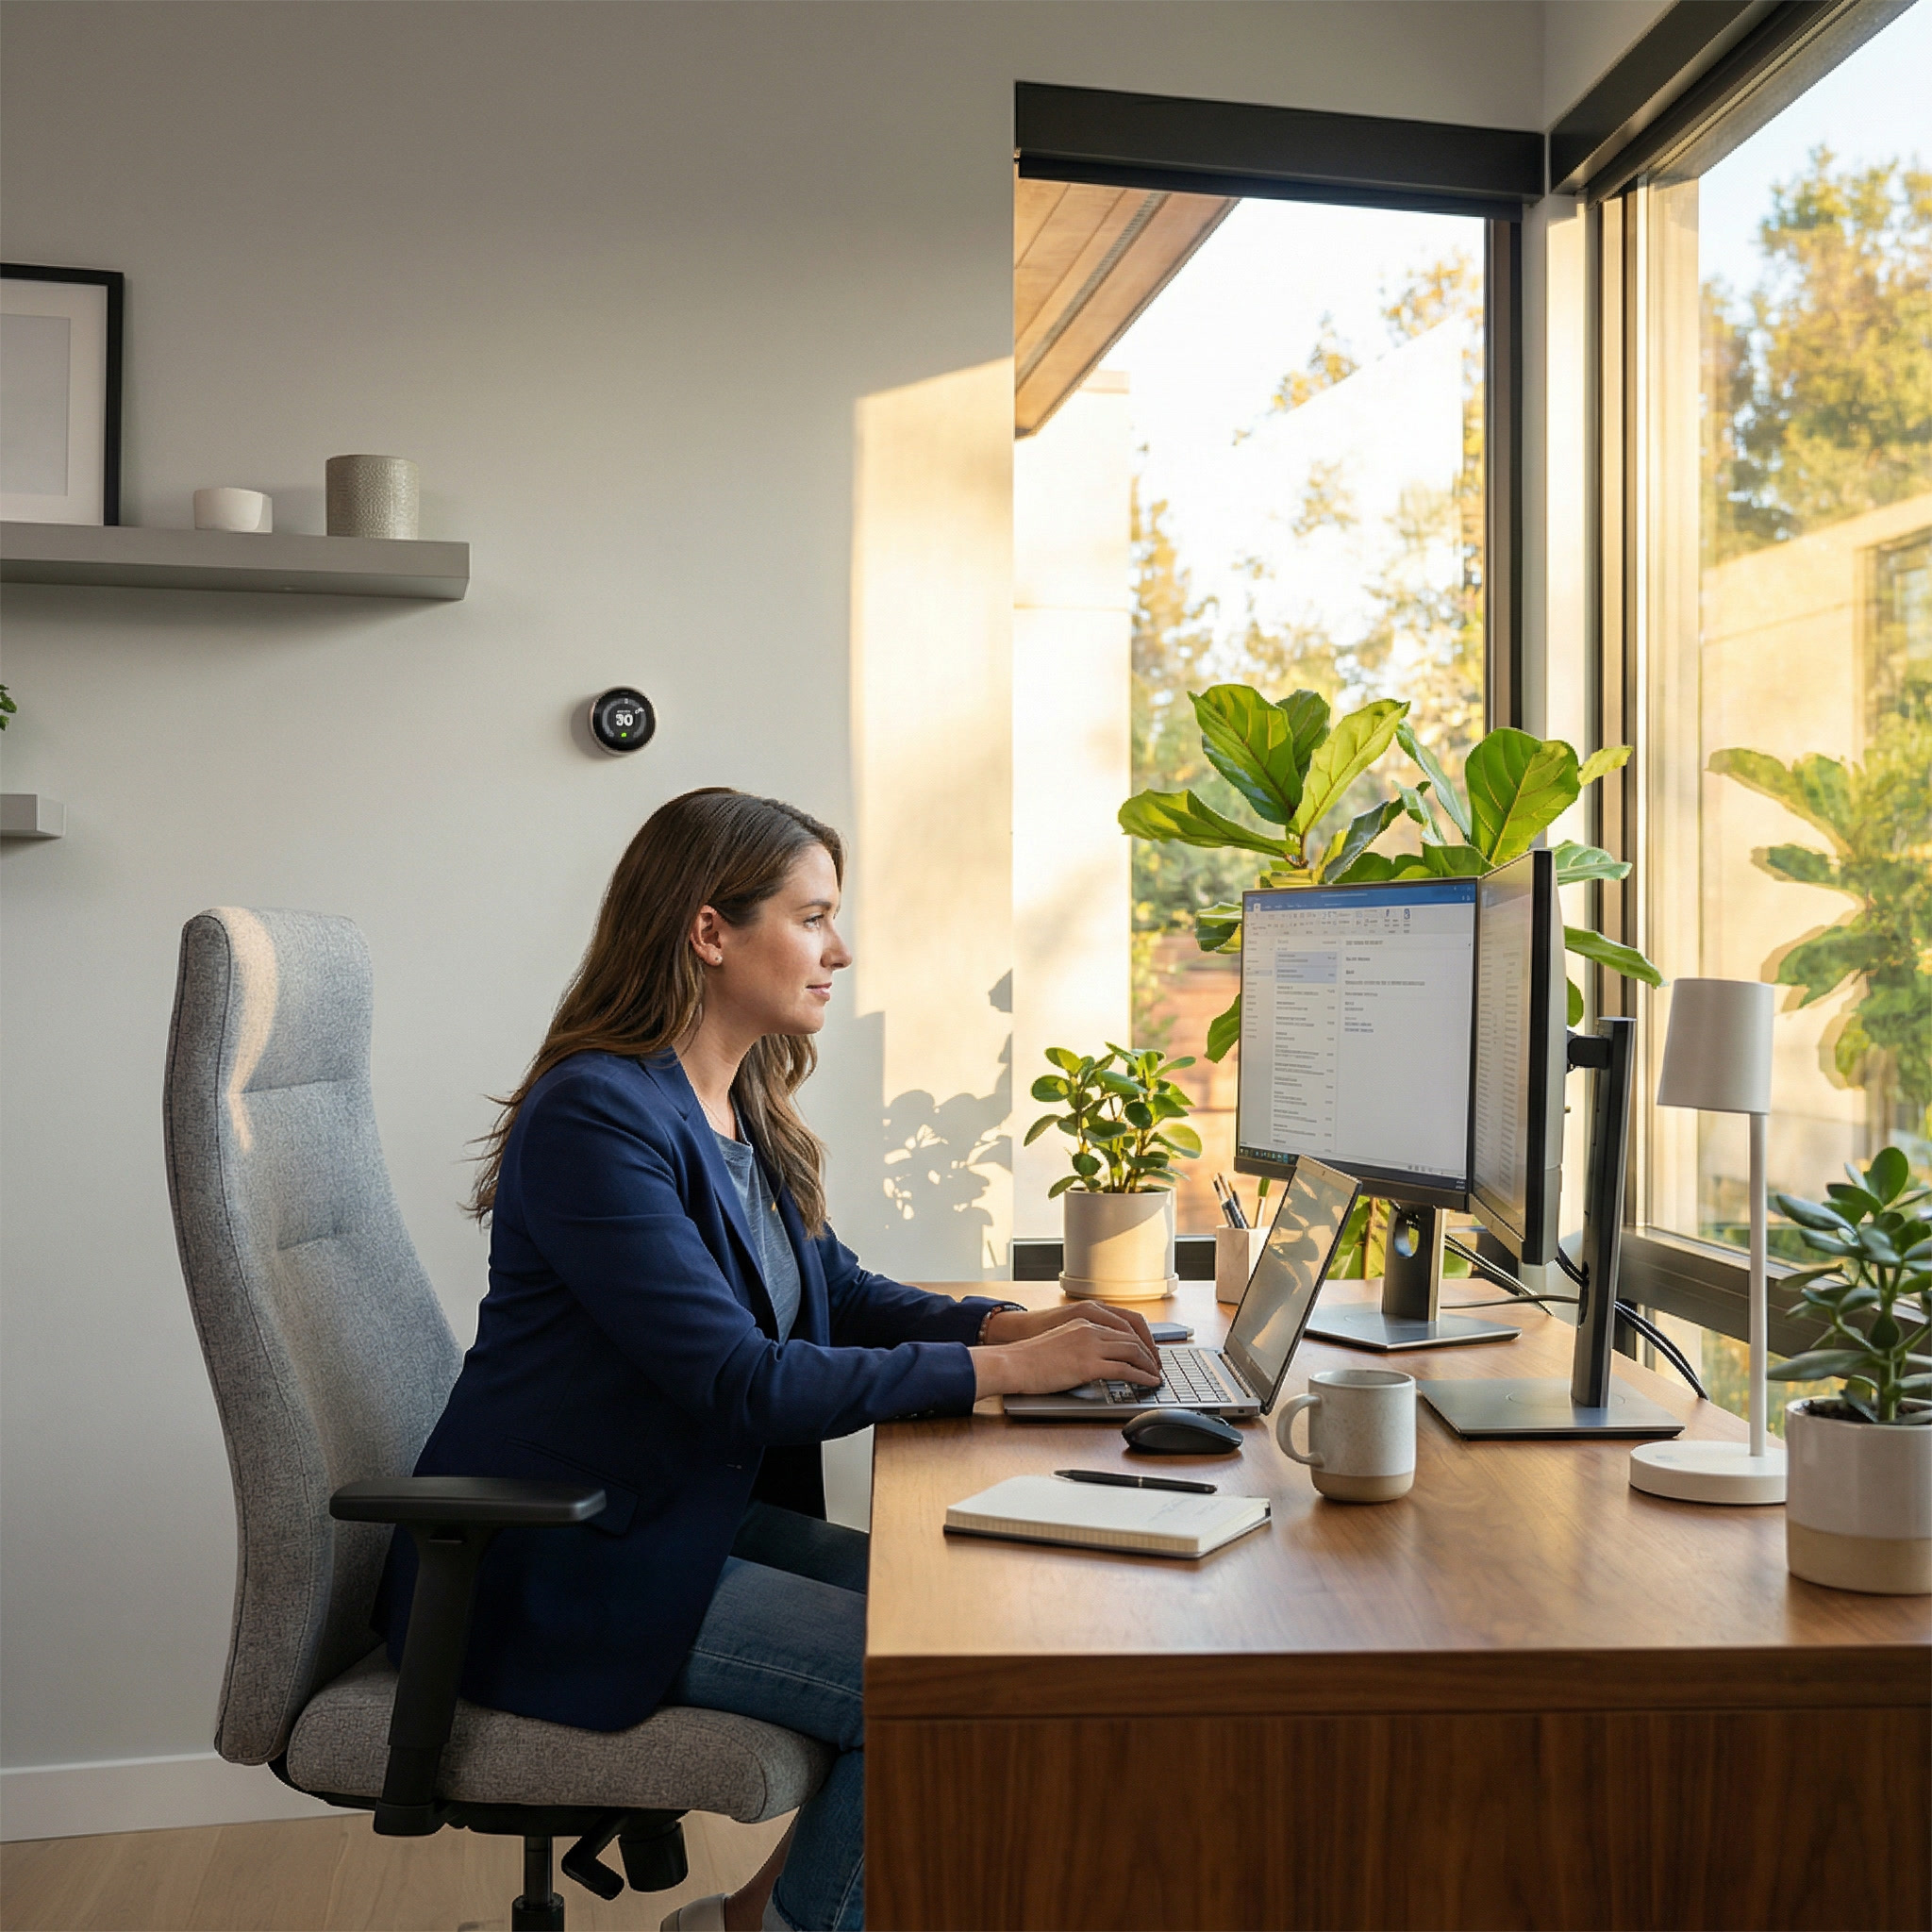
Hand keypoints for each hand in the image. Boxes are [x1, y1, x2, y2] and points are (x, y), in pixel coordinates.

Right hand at [973, 1307, 1161, 1399]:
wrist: (1014, 1362)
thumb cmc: (1031, 1357)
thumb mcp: (1061, 1340)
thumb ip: (1081, 1342)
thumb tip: (1097, 1357)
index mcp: (1083, 1319)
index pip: (1123, 1325)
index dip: (1141, 1339)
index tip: (1148, 1352)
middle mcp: (1090, 1328)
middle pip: (1132, 1337)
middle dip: (1150, 1353)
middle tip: (1157, 1366)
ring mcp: (1090, 1345)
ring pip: (1132, 1351)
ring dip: (1149, 1365)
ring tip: (1156, 1376)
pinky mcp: (1088, 1364)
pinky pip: (1125, 1369)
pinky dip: (1142, 1376)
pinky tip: (1148, 1382)